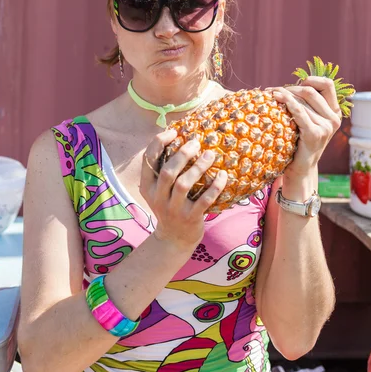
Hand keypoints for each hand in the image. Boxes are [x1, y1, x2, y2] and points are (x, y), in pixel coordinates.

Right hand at [140, 129, 227, 248]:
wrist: (174, 239)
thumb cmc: (169, 206)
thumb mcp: (158, 190)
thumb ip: (162, 169)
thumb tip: (178, 137)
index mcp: (147, 187)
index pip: (148, 160)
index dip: (159, 142)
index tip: (174, 132)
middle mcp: (158, 198)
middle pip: (167, 172)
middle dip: (182, 154)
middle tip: (196, 143)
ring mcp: (173, 209)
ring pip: (184, 184)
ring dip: (199, 167)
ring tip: (210, 154)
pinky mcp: (190, 218)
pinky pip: (204, 200)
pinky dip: (215, 186)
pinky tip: (223, 175)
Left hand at [271, 76, 341, 177]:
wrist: (299, 169)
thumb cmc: (298, 144)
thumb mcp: (306, 122)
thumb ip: (306, 106)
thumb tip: (286, 86)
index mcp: (334, 113)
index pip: (327, 85)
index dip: (311, 79)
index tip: (293, 83)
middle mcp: (333, 119)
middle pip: (310, 91)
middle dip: (289, 88)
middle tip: (271, 90)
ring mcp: (326, 127)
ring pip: (302, 100)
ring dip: (283, 94)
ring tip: (269, 94)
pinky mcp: (315, 133)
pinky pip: (299, 112)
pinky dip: (287, 102)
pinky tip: (275, 98)